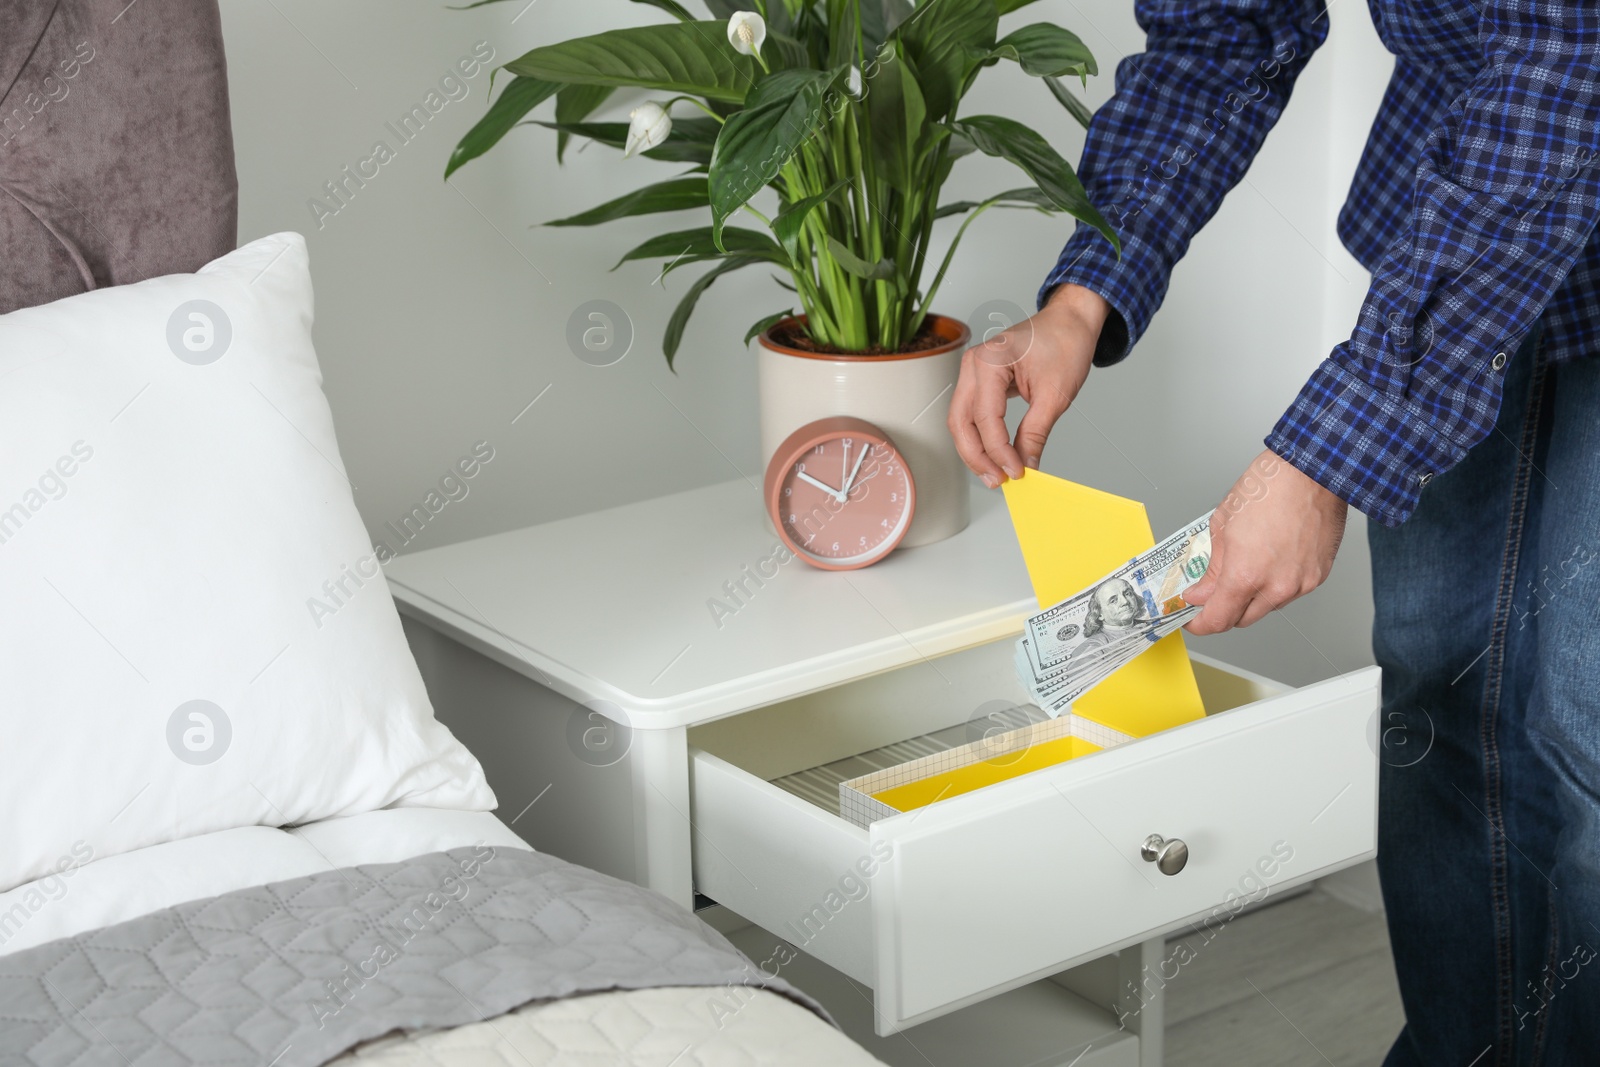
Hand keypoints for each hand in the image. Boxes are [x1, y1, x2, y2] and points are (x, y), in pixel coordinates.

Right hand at [948, 284, 1108, 485]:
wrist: (1070, 321)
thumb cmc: (1065, 343)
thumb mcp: (1055, 394)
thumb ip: (1035, 433)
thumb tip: (1025, 464)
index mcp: (990, 360)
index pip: (986, 417)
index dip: (999, 451)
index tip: (1016, 472)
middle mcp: (973, 363)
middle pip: (960, 421)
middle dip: (977, 457)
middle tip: (997, 481)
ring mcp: (972, 370)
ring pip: (961, 420)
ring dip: (975, 450)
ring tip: (995, 474)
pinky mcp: (979, 379)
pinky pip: (971, 413)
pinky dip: (981, 436)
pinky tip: (994, 455)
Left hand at [1183, 450, 1348, 633]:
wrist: (1311, 472)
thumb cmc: (1269, 488)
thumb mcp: (1222, 526)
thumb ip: (1211, 568)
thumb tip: (1201, 590)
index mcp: (1246, 575)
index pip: (1218, 620)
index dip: (1200, 624)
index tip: (1192, 618)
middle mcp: (1276, 587)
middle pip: (1242, 620)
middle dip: (1223, 610)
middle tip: (1211, 594)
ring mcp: (1300, 583)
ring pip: (1267, 607)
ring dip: (1251, 597)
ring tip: (1244, 567)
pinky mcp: (1318, 576)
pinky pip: (1290, 593)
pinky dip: (1274, 585)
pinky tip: (1269, 561)